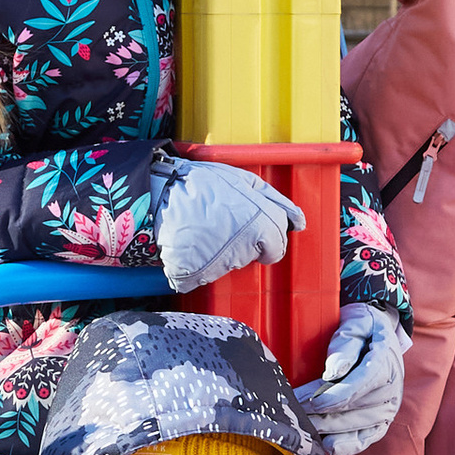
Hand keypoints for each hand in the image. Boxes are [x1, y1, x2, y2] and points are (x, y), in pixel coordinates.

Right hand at [152, 156, 306, 294]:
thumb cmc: (199, 183)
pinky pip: (206, 274)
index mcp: (262, 222)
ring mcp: (223, 262)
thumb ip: (273, 199)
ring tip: (206, 227)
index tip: (267, 234)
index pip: (278, 240)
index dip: (272, 237)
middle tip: (229, 226)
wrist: (157, 195)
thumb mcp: (241, 179)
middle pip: (262, 254)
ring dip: (226, 249)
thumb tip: (297, 220)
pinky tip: (193, 244)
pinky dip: (201, 264)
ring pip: (235, 261)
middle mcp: (247, 245)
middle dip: (252, 244)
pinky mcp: (199, 275)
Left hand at [295, 304, 408, 454]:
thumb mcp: (356, 323)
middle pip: (354, 407)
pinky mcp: (381, 422)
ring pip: (356, 425)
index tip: (309, 401)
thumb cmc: (363, 328)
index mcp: (386, 362)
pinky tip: (328, 446)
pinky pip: (366, 438)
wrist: (380, 335)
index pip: (360, 384)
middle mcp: (392, 389)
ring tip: (303, 428)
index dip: (333, 396)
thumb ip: (345, 344)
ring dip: (329, 429)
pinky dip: (348, 445)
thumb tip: (333, 370)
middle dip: (322, 414)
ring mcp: (387, 408)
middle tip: (294, 415)